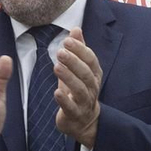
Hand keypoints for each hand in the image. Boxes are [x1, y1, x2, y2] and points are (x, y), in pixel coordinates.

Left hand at [54, 28, 102, 147]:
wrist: (84, 121)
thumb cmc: (79, 91)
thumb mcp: (79, 69)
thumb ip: (78, 50)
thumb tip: (76, 29)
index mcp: (94, 74)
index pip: (91, 60)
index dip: (80, 50)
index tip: (68, 40)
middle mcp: (92, 87)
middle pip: (85, 73)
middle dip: (74, 62)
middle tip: (61, 51)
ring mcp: (84, 102)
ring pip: (79, 89)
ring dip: (68, 77)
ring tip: (56, 66)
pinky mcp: (74, 114)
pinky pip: (71, 108)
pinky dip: (64, 100)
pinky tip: (57, 92)